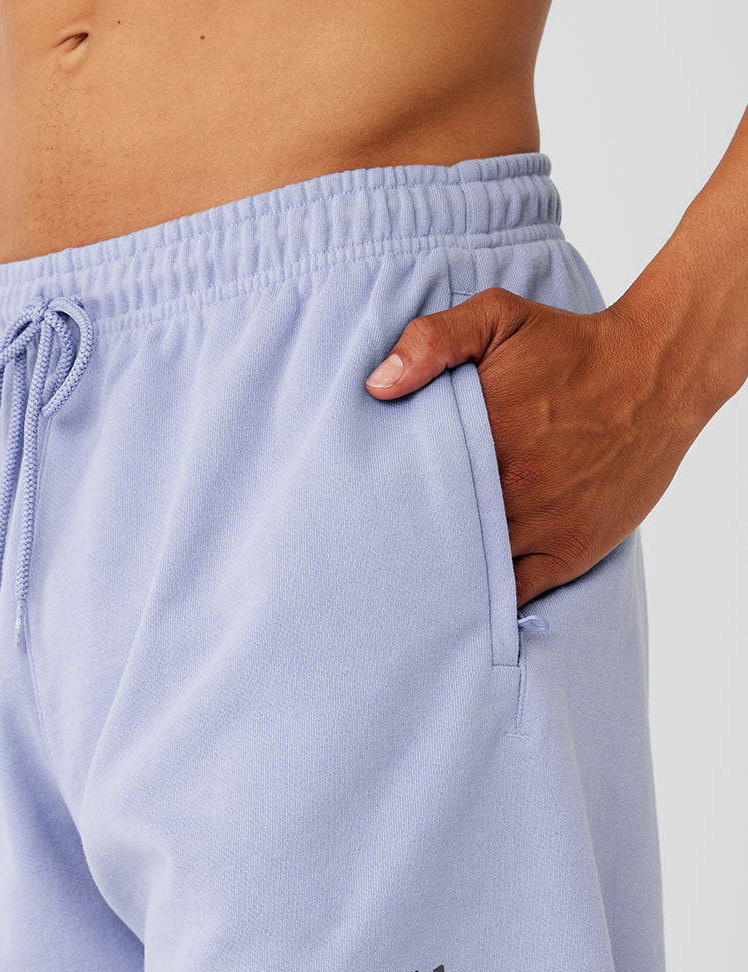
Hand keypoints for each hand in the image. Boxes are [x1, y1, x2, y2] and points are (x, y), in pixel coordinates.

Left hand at [364, 288, 697, 607]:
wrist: (658, 374)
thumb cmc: (572, 346)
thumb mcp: (499, 317)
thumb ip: (432, 340)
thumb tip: (378, 387)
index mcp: (482, 434)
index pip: (412, 482)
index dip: (384, 499)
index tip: (363, 506)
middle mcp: (509, 486)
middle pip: (436, 531)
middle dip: (407, 542)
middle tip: (374, 551)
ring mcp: (540, 525)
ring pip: (472, 568)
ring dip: (443, 576)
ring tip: (410, 581)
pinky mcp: (569, 550)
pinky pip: (516, 592)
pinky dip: (487, 601)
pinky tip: (462, 604)